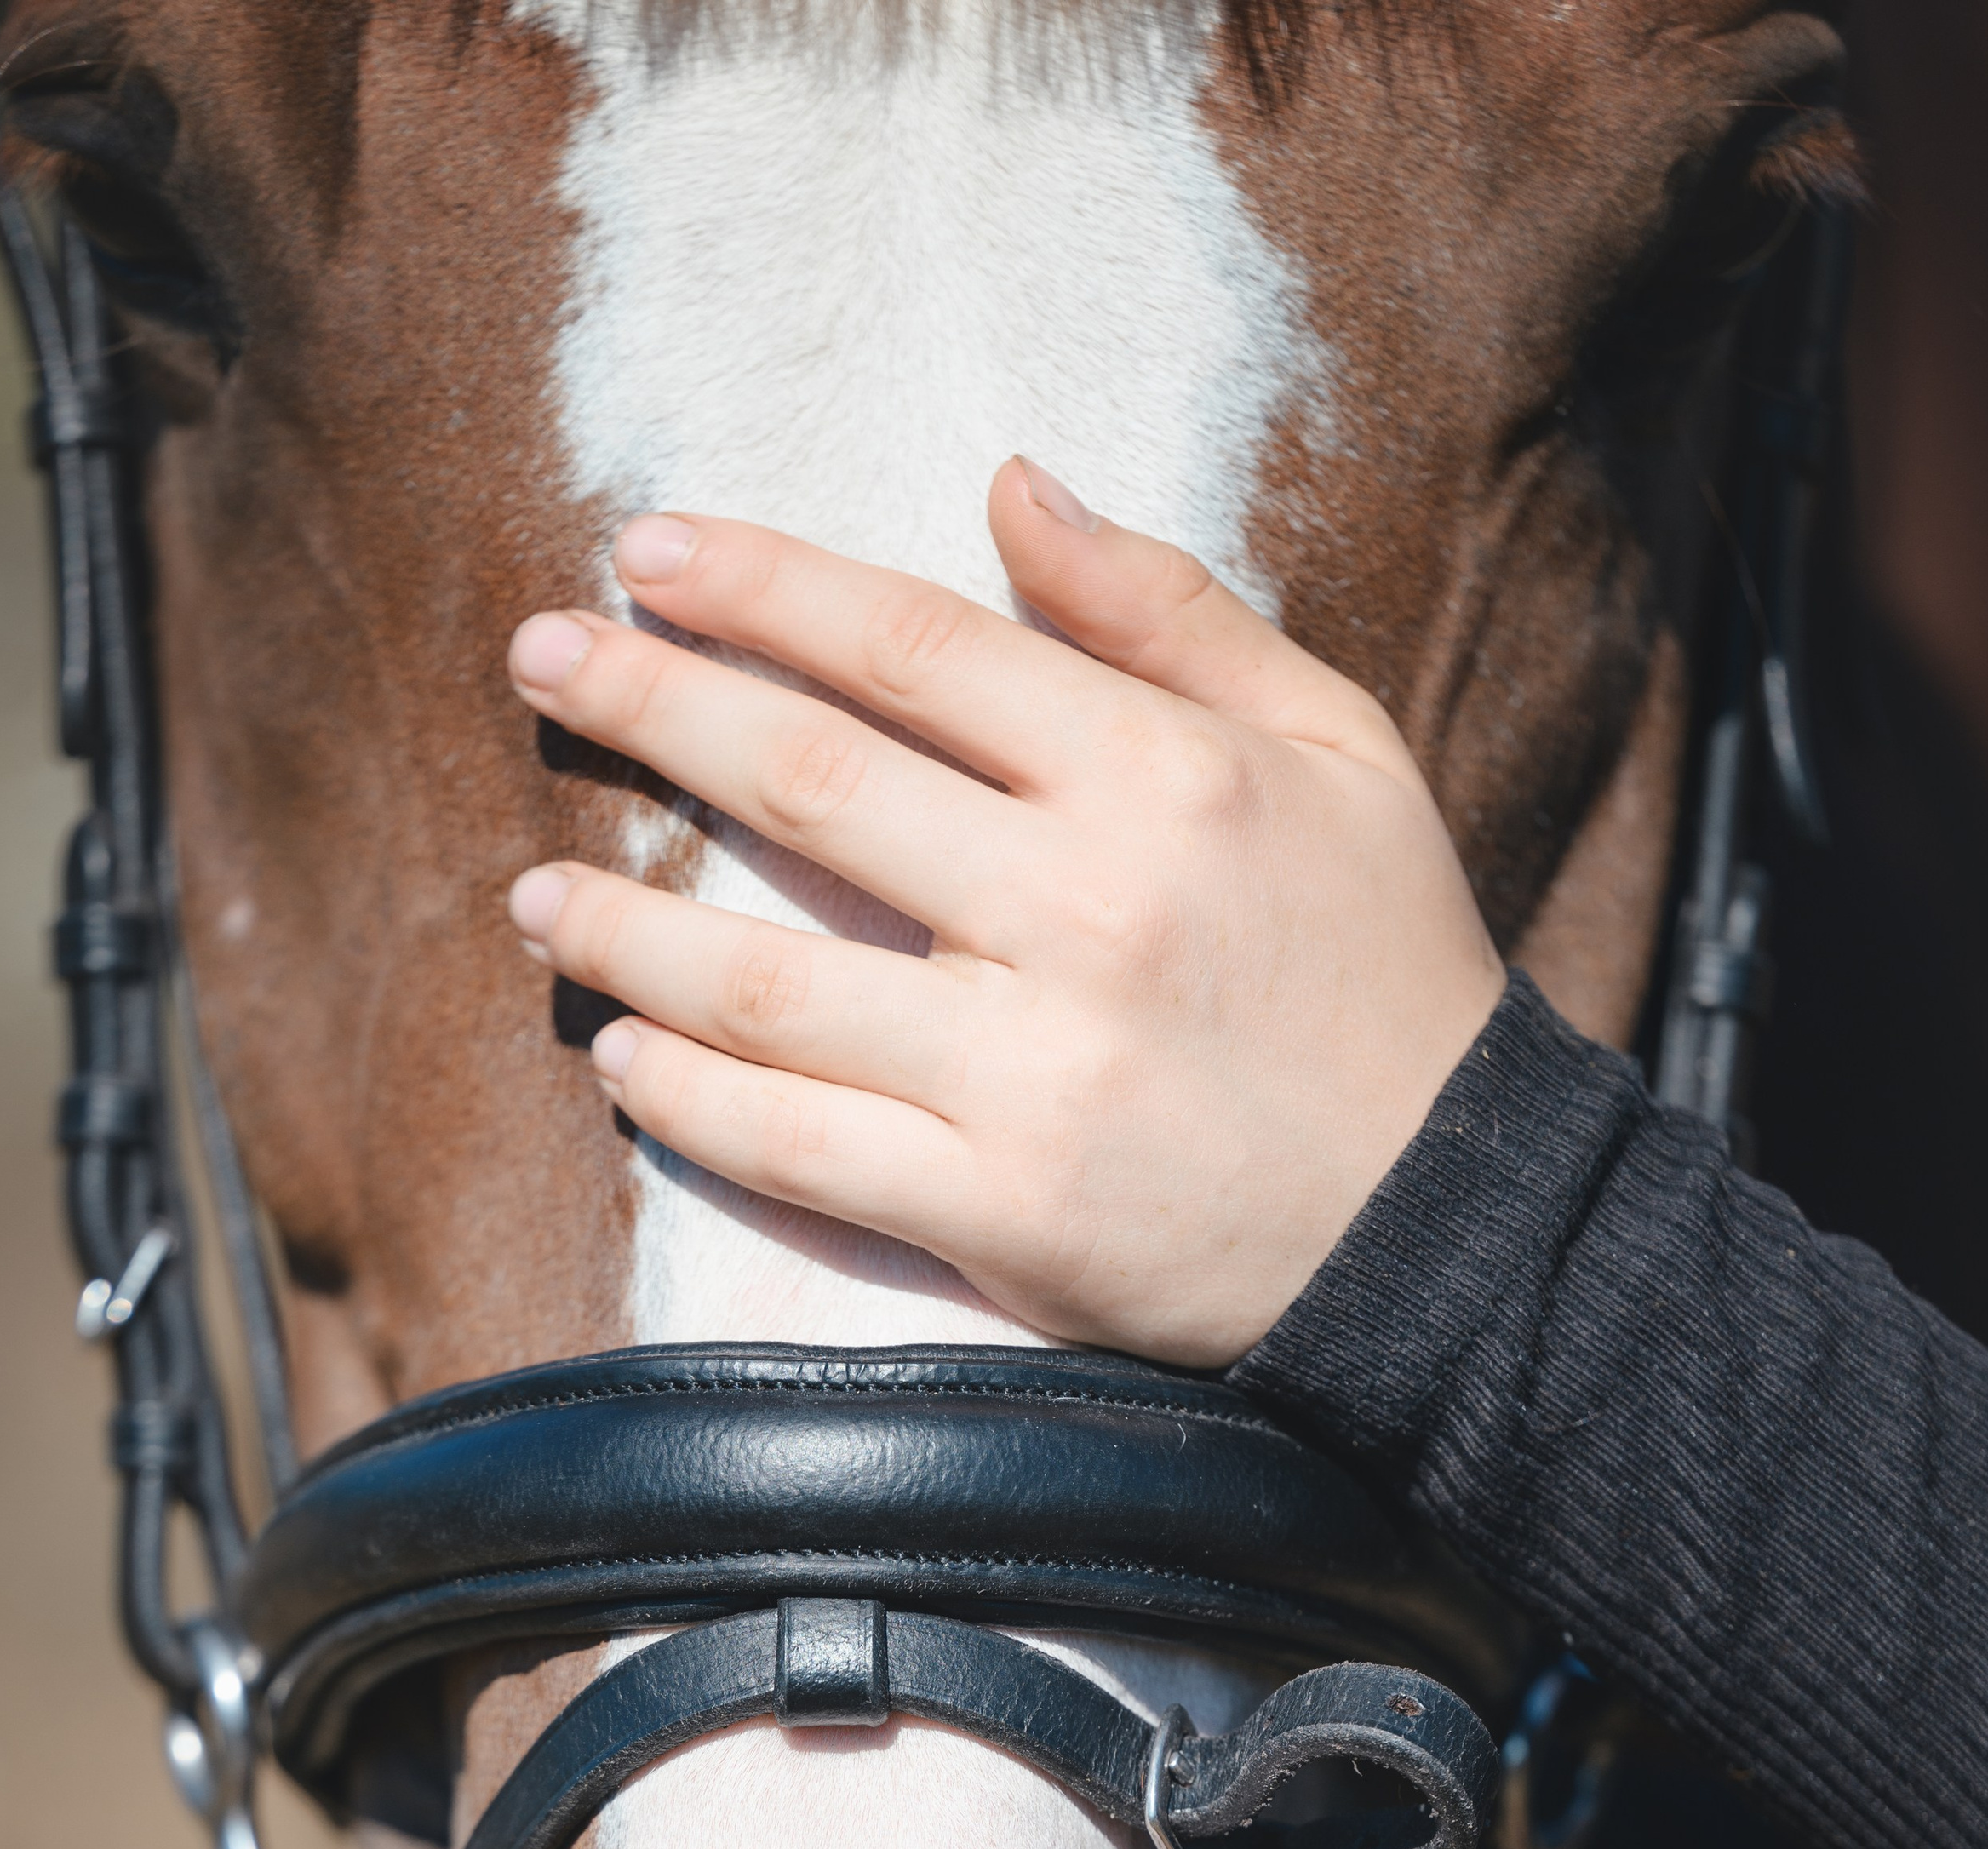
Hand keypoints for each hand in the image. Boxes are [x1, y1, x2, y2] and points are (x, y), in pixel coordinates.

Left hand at [506, 459, 1504, 1370]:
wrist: (1450, 1226)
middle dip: (650, 707)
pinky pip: (798, 1151)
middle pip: (809, 784)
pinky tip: (626, 1057)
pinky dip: (690, 1103)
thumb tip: (1009, 484)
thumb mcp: (1334, 751)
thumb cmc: (1387, 972)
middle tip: (542, 663)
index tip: (647, 555)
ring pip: (768, 985)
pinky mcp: (1002, 1217)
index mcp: (1162, 781)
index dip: (761, 589)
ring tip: (537, 891)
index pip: (912, 647)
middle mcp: (1084, 915)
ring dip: (628, 927)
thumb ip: (1171, 614)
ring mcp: (1033, 1076)